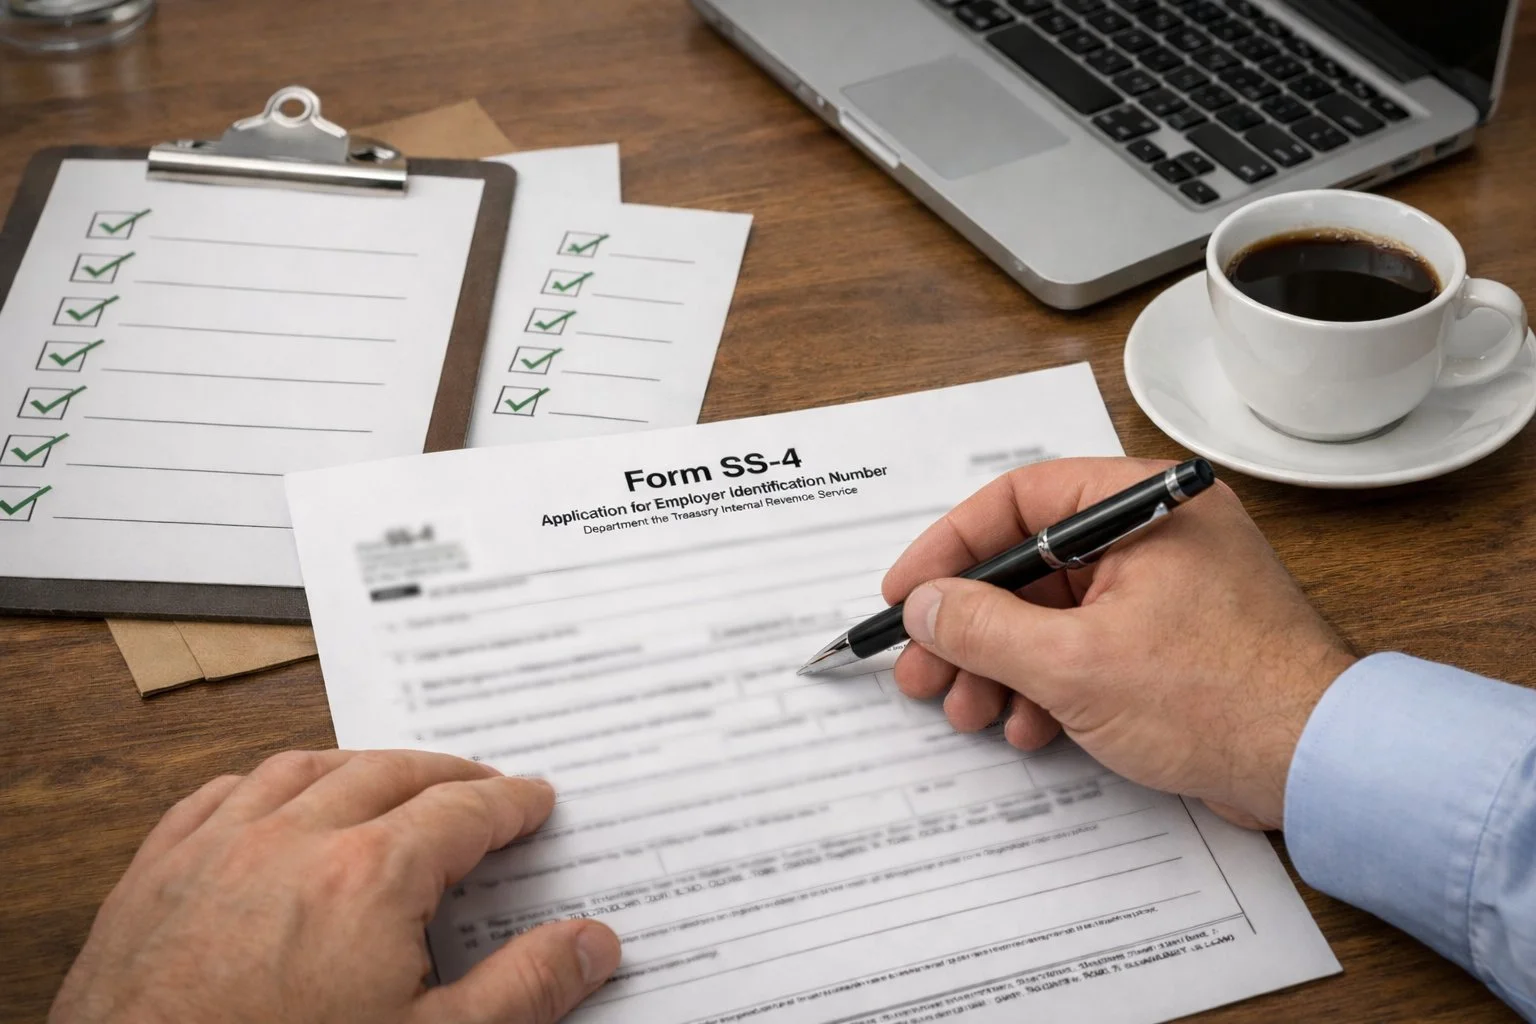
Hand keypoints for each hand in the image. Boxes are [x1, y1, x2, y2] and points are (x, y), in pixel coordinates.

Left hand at [51, 750, 619, 1023]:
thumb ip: (522, 990)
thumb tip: (591, 945)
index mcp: (369, 877)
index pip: (464, 810)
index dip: (510, 803)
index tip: (533, 802)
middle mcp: (290, 841)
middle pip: (390, 772)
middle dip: (445, 772)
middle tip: (479, 786)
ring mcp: (215, 852)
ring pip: (302, 768)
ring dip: (359, 765)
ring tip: (391, 778)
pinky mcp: (154, 878)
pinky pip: (217, 794)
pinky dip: (264, 783)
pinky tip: (275, 796)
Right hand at [884, 457, 1356, 830]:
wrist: (1320, 766)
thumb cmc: (1225, 698)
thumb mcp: (1075, 662)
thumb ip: (985, 628)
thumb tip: (926, 606)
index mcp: (1143, 505)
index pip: (1018, 499)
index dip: (950, 548)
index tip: (907, 592)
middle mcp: (1154, 535)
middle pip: (1028, 564)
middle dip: (969, 625)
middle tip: (923, 667)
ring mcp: (1164, 590)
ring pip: (1051, 613)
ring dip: (1000, 664)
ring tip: (968, 708)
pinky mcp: (1169, 642)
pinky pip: (1086, 647)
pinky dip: (1046, 684)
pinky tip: (1026, 726)